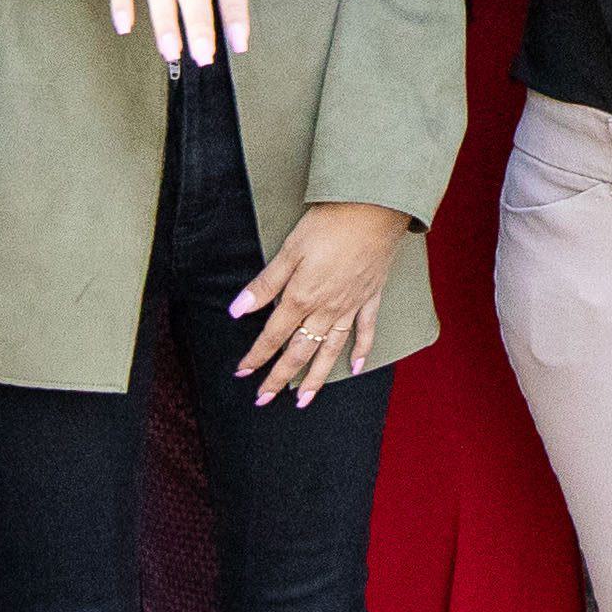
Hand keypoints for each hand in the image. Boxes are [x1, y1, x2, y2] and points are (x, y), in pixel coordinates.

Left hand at [228, 197, 410, 404]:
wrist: (374, 209)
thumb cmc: (329, 224)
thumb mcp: (289, 250)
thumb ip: (265, 284)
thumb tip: (236, 310)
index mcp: (302, 297)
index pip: (273, 335)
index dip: (256, 355)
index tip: (242, 371)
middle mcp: (326, 309)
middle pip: (300, 351)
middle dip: (280, 378)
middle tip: (264, 399)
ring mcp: (351, 306)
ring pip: (330, 351)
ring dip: (316, 378)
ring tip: (304, 401)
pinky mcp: (370, 297)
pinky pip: (366, 332)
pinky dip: (361, 352)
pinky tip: (355, 368)